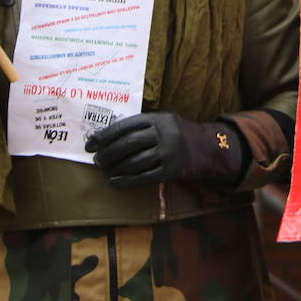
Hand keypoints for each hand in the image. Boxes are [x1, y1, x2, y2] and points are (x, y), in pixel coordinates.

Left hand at [85, 112, 242, 188]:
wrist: (209, 149)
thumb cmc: (178, 135)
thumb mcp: (164, 122)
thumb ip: (141, 126)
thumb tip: (106, 135)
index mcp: (159, 118)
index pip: (126, 125)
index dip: (105, 135)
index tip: (91, 143)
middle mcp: (164, 133)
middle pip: (128, 143)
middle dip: (108, 153)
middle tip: (97, 160)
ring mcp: (169, 152)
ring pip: (135, 161)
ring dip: (116, 168)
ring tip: (106, 171)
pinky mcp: (172, 170)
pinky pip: (144, 177)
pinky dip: (126, 181)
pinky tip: (116, 182)